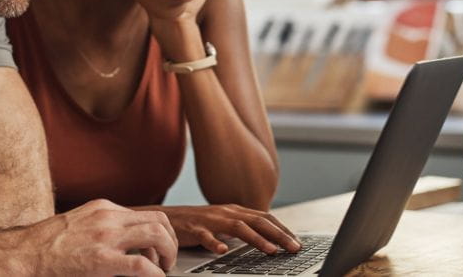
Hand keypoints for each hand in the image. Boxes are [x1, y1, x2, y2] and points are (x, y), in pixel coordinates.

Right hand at [22, 199, 178, 275]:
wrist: (23, 255)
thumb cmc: (44, 246)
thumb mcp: (77, 225)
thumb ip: (99, 228)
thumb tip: (118, 244)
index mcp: (102, 208)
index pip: (144, 215)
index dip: (157, 234)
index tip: (156, 250)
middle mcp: (108, 218)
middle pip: (158, 220)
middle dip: (169, 241)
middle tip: (166, 261)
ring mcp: (106, 237)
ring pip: (157, 235)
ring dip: (168, 254)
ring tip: (163, 270)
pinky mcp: (103, 261)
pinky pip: (143, 266)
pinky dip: (156, 274)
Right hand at [155, 204, 300, 254]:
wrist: (166, 218)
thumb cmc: (196, 223)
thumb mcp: (222, 222)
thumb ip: (242, 226)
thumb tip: (267, 237)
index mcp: (234, 210)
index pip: (264, 217)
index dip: (282, 228)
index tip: (296, 241)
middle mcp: (225, 212)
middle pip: (257, 221)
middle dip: (278, 234)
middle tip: (293, 248)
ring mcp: (210, 220)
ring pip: (238, 227)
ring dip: (256, 239)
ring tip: (270, 250)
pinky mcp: (194, 229)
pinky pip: (206, 236)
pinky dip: (215, 243)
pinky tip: (223, 251)